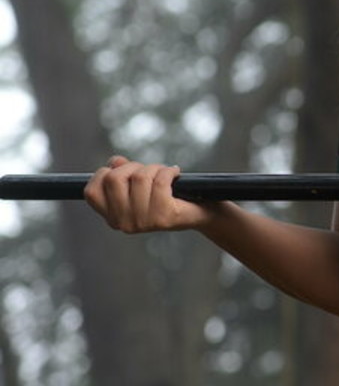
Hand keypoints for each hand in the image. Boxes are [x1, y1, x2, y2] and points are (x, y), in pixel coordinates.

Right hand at [83, 156, 214, 232]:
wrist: (200, 212)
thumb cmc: (166, 196)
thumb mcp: (138, 184)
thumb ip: (121, 172)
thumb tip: (115, 162)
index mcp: (112, 218)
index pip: (92, 191)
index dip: (105, 173)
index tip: (123, 171)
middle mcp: (124, 223)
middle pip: (114, 178)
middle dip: (132, 166)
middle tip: (147, 170)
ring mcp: (143, 222)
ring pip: (139, 177)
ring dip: (153, 168)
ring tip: (163, 172)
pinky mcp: (163, 217)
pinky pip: (160, 180)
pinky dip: (169, 171)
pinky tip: (175, 173)